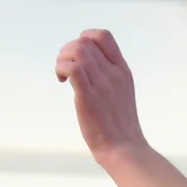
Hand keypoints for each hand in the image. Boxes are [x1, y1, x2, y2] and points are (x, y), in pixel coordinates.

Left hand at [55, 29, 147, 162]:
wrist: (124, 150)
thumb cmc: (120, 127)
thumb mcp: (121, 94)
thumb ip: (109, 77)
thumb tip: (88, 66)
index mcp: (122, 71)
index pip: (103, 36)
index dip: (85, 38)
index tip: (79, 57)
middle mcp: (113, 74)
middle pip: (84, 42)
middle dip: (68, 51)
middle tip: (65, 70)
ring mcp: (101, 85)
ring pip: (77, 50)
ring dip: (62, 58)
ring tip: (62, 76)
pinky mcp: (88, 97)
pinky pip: (73, 68)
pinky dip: (62, 69)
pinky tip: (62, 81)